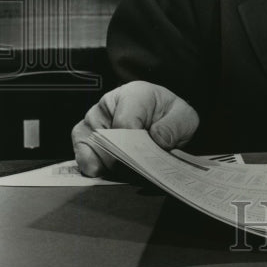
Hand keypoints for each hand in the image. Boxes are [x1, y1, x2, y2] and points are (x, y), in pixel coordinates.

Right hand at [71, 80, 199, 176]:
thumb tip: (157, 139)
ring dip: (110, 166)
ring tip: (129, 170)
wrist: (160, 118)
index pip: (125, 123)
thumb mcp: (184, 118)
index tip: (145, 159)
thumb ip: (173, 127)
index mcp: (134, 94)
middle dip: (123, 160)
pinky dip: (95, 168)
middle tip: (139, 171)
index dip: (134, 146)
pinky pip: (82, 156)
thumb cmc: (170, 117)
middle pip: (107, 139)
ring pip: (93, 149)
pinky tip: (111, 172)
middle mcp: (108, 103)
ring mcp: (93, 119)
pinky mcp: (83, 135)